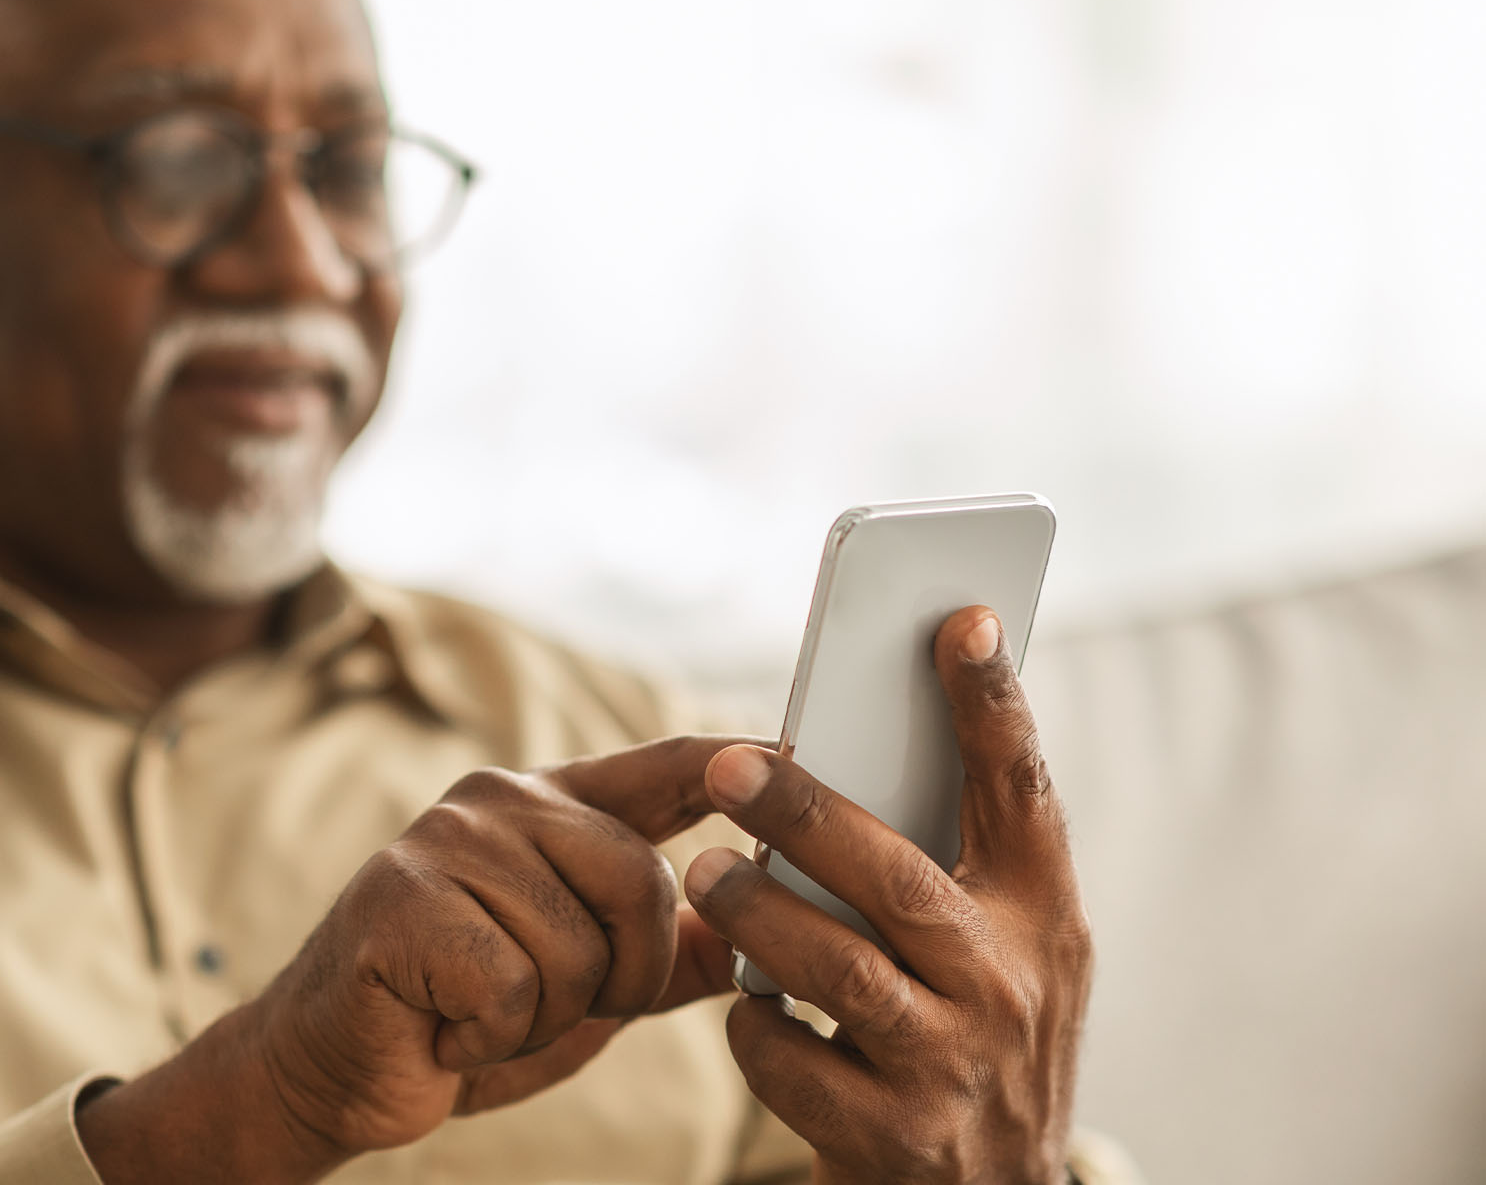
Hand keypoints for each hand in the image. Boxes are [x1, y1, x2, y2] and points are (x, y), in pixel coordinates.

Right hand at [254, 734, 755, 1156]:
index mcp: (549, 808)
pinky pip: (510, 985)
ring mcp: (446, 840)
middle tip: (551, 1007)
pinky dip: (491, 1035)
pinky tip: (446, 1025)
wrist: (333, 1067)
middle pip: (642, 881)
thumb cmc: (461, 1018)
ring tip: (482, 1013)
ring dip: (543, 1018)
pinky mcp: (404, 897)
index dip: (733, 764)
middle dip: (623, 978)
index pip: (662, 768)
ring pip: (576, 947)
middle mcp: (500, 801)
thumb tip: (762, 935)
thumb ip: (666, 955)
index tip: (797, 752)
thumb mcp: (586, 989)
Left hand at [684, 606, 1091, 1184]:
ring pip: (834, 969)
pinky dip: (752, 1022)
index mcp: (1041, 917)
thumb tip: (853, 743)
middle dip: (805, 815)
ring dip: (755, 915)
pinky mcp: (890, 1138)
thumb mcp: (1000, 953)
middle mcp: (1010, 987)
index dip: (992, 702)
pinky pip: (789, 1056)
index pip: (1023, 791)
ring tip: (709, 875)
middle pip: (897, 879)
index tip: (960, 617)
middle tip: (724, 766)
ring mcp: (952, 1067)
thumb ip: (950, 867)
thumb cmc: (974, 1037)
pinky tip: (746, 1004)